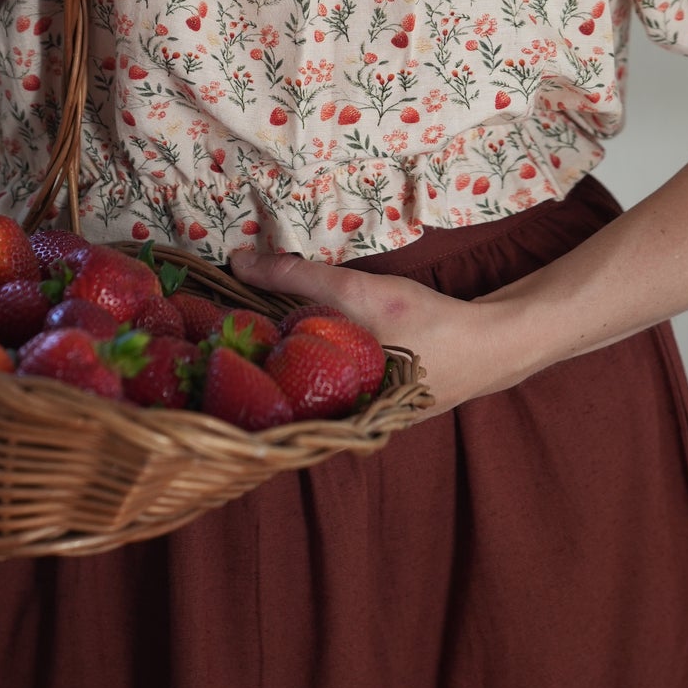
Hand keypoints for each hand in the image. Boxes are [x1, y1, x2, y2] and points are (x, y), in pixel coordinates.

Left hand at [230, 246, 518, 419]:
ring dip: (274, 360)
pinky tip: (289, 333)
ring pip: (298, 388)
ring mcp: (354, 415)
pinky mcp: (369, 400)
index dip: (224, 379)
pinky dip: (304, 358)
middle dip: (245, 366)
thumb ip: (296, 277)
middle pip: (274, 396)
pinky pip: (322, 381)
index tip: (197, 350)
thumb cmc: (423, 325)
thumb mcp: (357, 293)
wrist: (491, 344)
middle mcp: (337, 426)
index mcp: (328, 416)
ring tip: (240, 330)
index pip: (257, 406)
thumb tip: (237, 261)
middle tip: (211, 333)